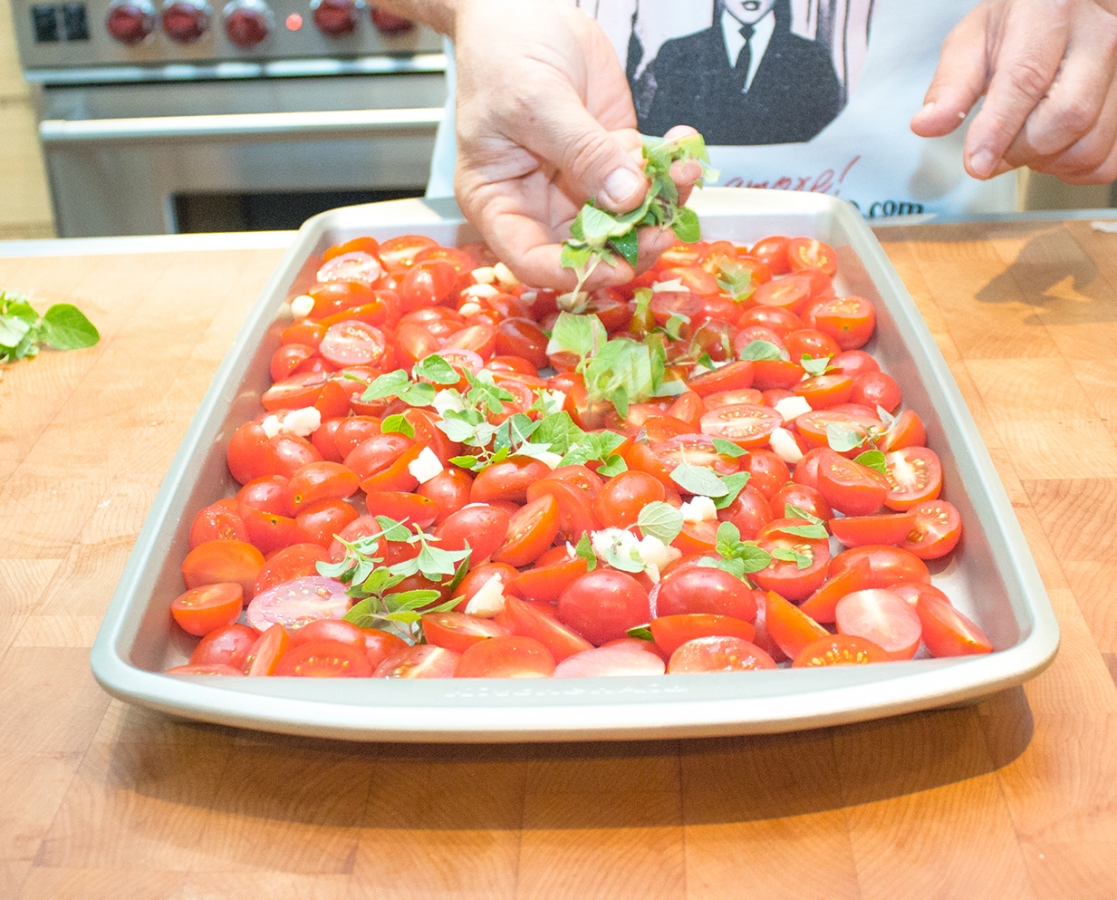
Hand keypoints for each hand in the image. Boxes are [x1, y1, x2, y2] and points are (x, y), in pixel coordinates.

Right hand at [449, 0, 701, 288]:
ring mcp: (579, 185)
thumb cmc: (503, 53)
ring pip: (627, 219)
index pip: (533, 260)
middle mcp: (540, 203)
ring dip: (661, 203)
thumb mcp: (535, 101)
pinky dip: (671, 170)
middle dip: (631, 242)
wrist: (522, 9)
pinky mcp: (613, 160)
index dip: (575, 271)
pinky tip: (682, 145)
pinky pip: (647, 180)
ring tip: (683, 171)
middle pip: (588, 250)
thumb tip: (625, 197)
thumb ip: (582, 151)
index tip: (616, 266)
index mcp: (499, 203)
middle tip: (664, 226)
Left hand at [911, 0, 1116, 183]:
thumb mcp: (972, 40)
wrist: (1063, 7)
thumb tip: (927, 125)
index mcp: (1050, 11)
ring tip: (1021, 143)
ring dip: (1045, 163)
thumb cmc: (1016, 24)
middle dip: (1019, 150)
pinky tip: (1051, 150)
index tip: (976, 163)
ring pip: (1090, 144)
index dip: (998, 129)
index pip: (1026, 79)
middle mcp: (1098, 36)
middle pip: (1067, 117)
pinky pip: (1107, 160)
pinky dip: (1073, 170)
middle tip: (992, 150)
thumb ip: (950, 84)